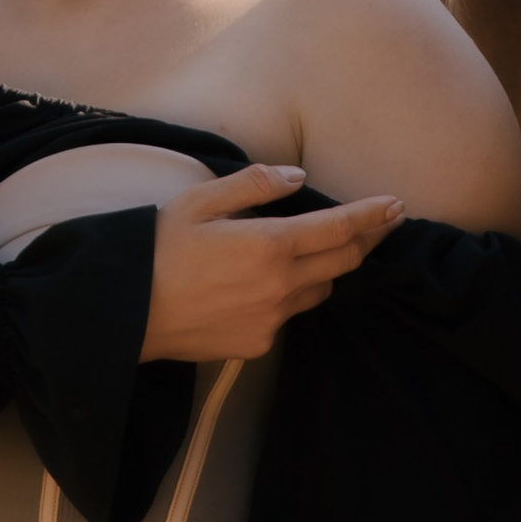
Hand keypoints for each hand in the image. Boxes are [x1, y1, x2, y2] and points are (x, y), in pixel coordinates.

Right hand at [141, 165, 401, 365]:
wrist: (124, 311)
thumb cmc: (157, 246)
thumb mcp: (201, 199)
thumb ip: (255, 185)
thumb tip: (298, 178)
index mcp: (269, 245)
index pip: (339, 229)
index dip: (372, 216)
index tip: (396, 205)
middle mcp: (280, 287)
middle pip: (343, 263)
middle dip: (368, 239)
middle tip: (384, 222)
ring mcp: (271, 320)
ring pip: (319, 291)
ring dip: (329, 268)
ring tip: (324, 249)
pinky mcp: (257, 344)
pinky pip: (288, 315)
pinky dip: (291, 294)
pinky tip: (270, 283)